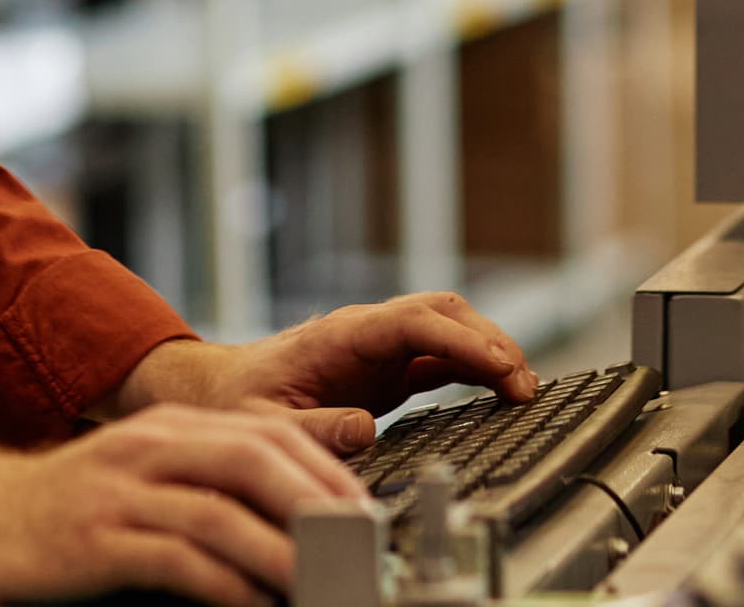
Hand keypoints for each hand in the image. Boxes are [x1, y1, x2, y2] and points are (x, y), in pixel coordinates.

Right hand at [0, 404, 367, 606]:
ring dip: (278, 550)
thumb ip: (204, 488)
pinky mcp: (95, 539)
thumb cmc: (67, 511)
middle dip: (314, 501)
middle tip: (356, 543)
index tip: (361, 509)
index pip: (265, 433)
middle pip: (252, 458)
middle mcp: (149, 447)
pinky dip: (223, 582)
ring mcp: (120, 490)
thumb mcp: (143, 478)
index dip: (321, 468)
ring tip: (319, 582)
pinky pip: (174, 557)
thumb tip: (287, 521)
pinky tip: (253, 603)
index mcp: (168, 428)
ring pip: (220, 510)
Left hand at [109, 290, 539, 455]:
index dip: (464, 342)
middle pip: (443, 313)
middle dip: (489, 340)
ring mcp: (378, 348)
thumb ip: (312, 428)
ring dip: (487, 350)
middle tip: (525, 384)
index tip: (501, 369)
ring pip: (447, 329)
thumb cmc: (237, 402)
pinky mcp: (384, 370)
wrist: (218, 392)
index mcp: (342, 335)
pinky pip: (438, 357)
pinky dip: (472, 368)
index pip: (417, 322)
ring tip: (523, 390)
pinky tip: (496, 392)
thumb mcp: (264, 421)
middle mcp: (367, 333)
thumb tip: (363, 430)